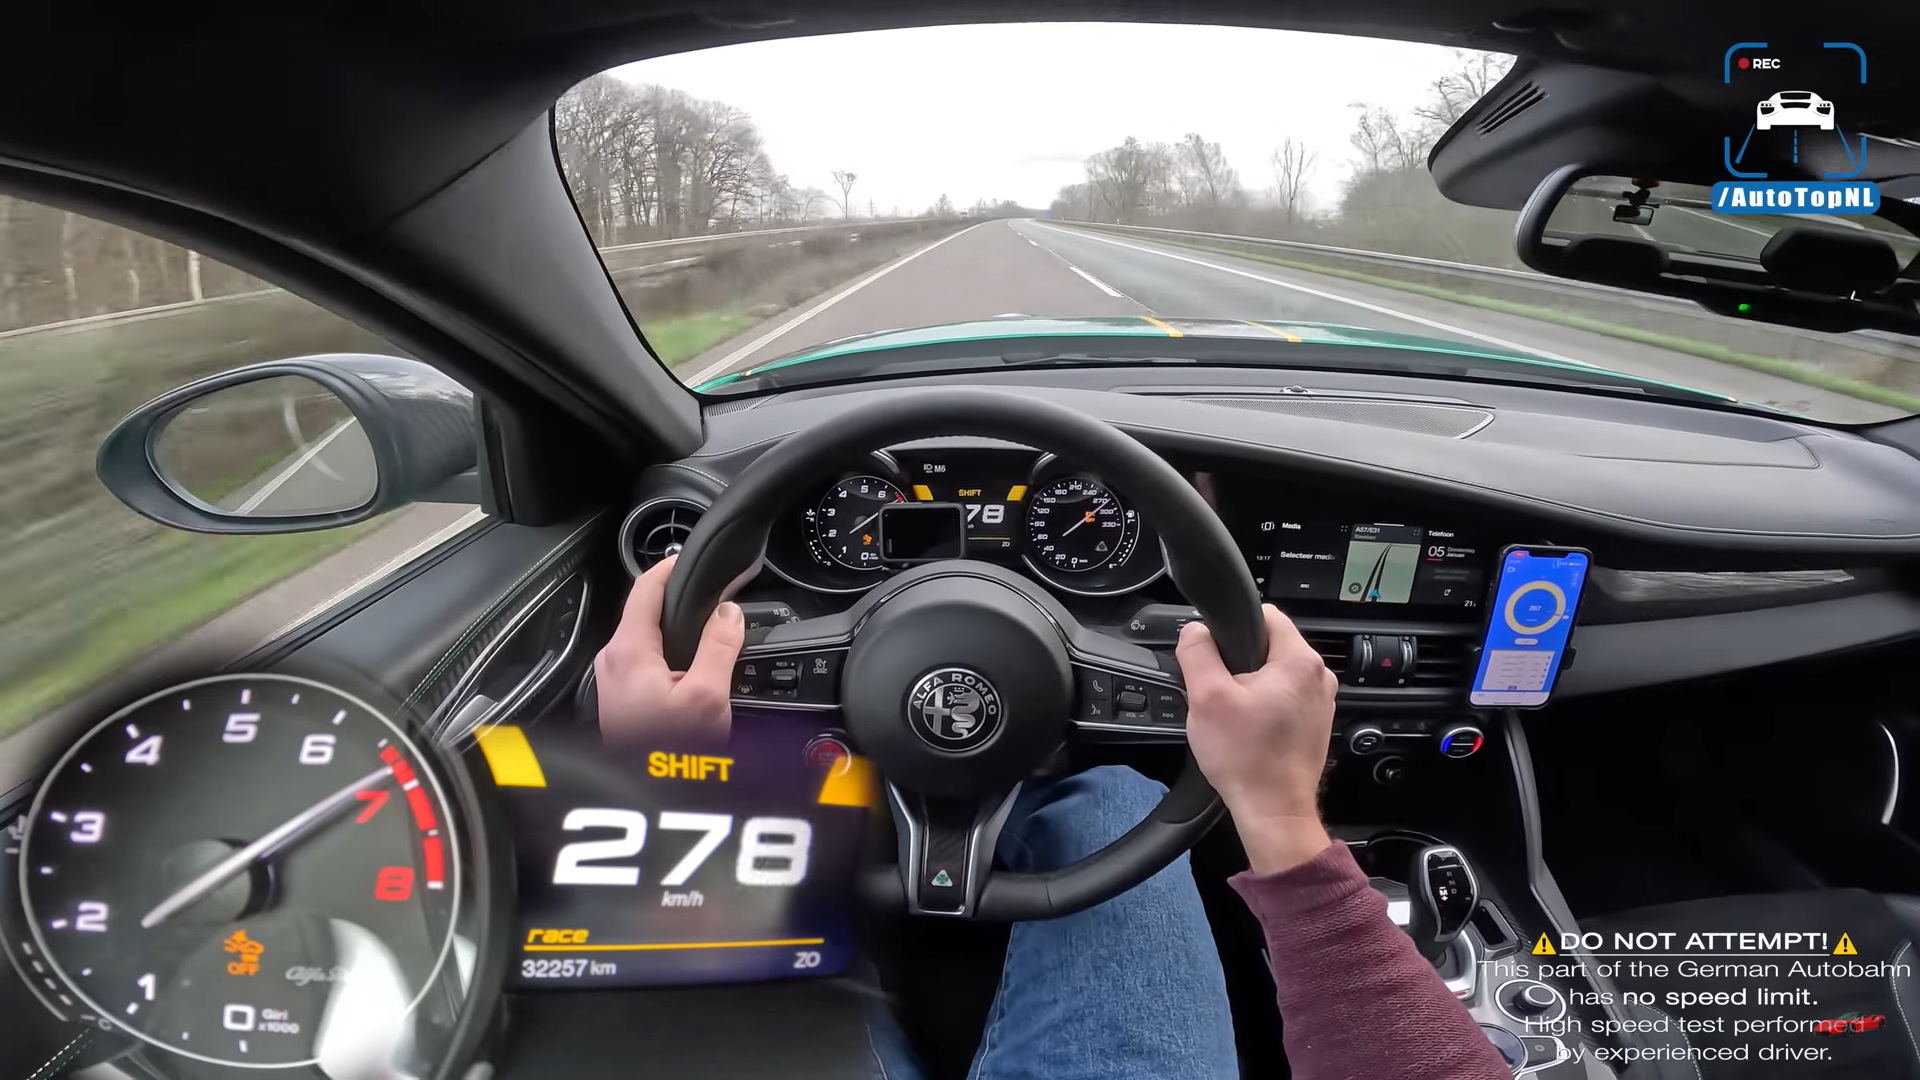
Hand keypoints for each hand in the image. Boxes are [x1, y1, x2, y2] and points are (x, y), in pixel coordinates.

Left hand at [595, 555, 745, 747]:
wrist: (642, 796)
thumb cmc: (668, 754)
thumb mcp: (707, 697)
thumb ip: (719, 647)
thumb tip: (729, 612)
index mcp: (628, 650)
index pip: (645, 587)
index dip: (671, 567)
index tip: (693, 558)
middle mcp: (612, 660)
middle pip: (645, 611)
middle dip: (679, 599)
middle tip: (711, 591)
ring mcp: (612, 680)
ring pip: (646, 637)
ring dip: (675, 627)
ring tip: (707, 623)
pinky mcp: (620, 699)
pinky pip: (645, 659)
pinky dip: (669, 649)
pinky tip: (692, 661)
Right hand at [1176, 604, 1338, 874]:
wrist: (1274, 811)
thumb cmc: (1247, 759)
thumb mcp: (1206, 696)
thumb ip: (1197, 652)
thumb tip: (1194, 631)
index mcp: (1299, 660)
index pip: (1264, 614)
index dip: (1232, 625)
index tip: (1215, 650)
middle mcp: (1318, 676)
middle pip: (1269, 645)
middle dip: (1239, 661)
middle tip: (1218, 691)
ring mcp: (1321, 701)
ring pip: (1275, 674)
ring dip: (1251, 686)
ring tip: (1233, 714)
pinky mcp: (1315, 723)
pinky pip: (1284, 699)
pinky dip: (1264, 707)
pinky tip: (1248, 730)